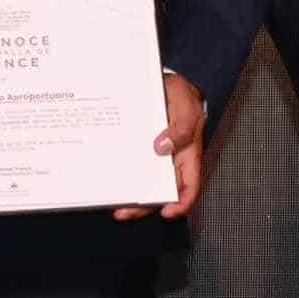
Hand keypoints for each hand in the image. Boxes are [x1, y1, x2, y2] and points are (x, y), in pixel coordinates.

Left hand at [118, 70, 209, 219]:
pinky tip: (108, 180)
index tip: (167, 212)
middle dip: (143, 207)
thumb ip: (180, 130)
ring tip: (111, 203)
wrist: (170, 85)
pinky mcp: (140, 150)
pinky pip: (132, 166)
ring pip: (143, 183)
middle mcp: (170, 163)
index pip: (190, 188)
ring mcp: (154, 158)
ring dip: (129, 196)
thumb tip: (162, 147)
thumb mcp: (187, 111)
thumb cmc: (184, 99)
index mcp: (187, 158)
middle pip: (160, 192)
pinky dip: (122, 175)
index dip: (181, 204)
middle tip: (123, 212)